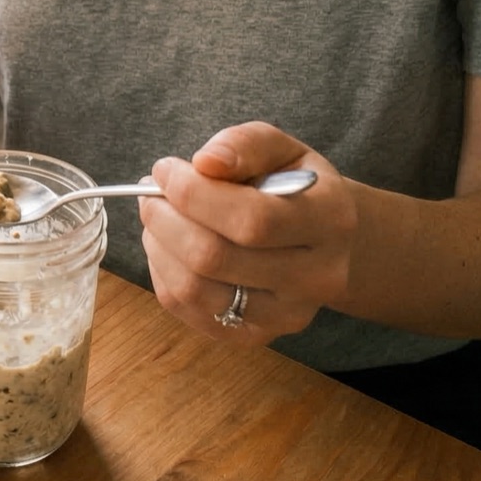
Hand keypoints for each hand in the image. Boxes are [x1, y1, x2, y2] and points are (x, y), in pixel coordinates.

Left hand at [139, 122, 357, 344]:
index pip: (251, 219)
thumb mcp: (282, 149)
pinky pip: (188, 310)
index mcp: (330, 221)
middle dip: (166, 219)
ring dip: (159, 247)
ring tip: (157, 218)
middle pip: (215, 258)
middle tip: (150, 194)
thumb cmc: (294, 187)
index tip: (164, 169)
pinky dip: (163, 274)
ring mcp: (286, 314)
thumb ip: (245, 145)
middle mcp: (317, 277)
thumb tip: (205, 162)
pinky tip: (168, 247)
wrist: (327, 242)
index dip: (194, 194)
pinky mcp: (256, 335)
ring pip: (196, 290)